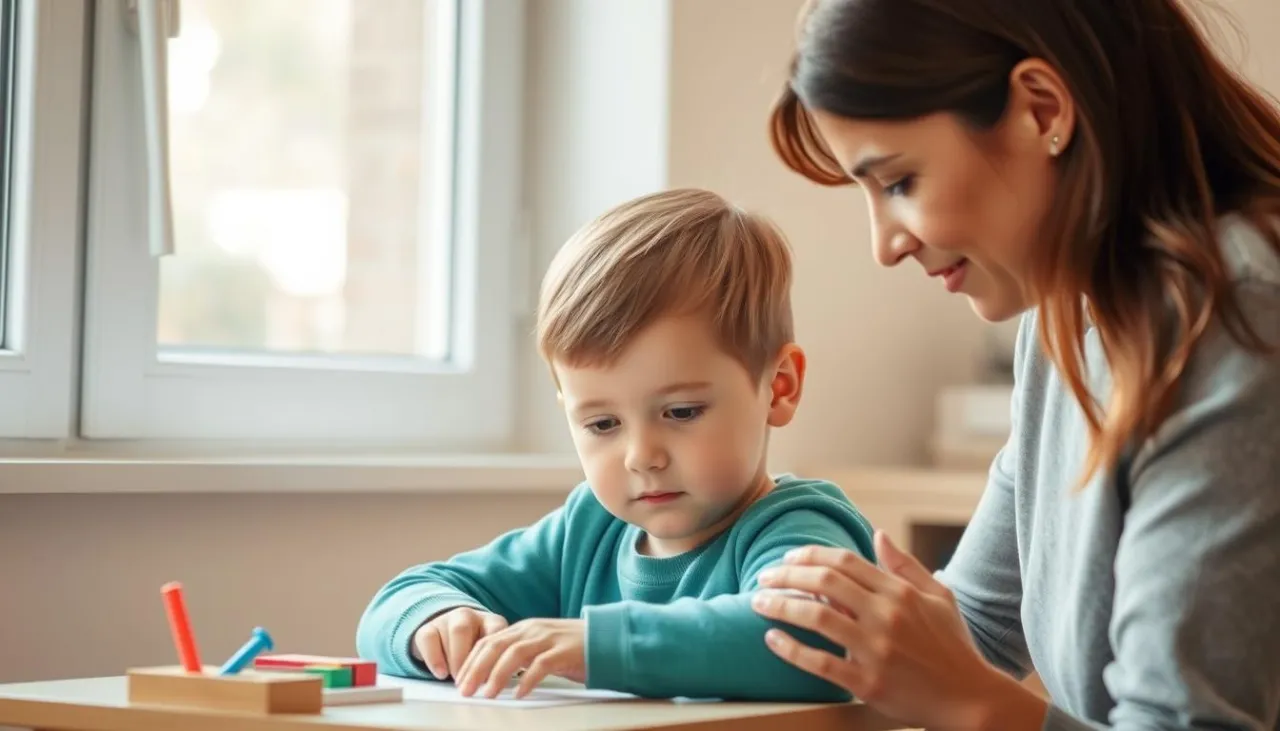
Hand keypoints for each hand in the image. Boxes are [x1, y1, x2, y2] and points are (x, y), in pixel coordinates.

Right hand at [412, 607, 508, 680]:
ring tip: (458, 680)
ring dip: (456, 660)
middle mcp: (469, 616)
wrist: (449, 641)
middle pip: (467, 630)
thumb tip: (494, 683)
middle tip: (470, 682)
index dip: (492, 654)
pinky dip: (435, 659)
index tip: (491, 678)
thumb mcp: (490, 655)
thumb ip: (494, 663)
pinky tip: (442, 674)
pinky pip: (429, 639)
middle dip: (467, 659)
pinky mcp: (428, 628)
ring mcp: (447, 619)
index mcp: (491, 620)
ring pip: (453, 633)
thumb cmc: (476, 652)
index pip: (495, 630)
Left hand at [455, 618, 585, 698]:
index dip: (471, 660)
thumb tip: (491, 674)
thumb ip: (518, 653)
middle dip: (477, 669)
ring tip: (488, 694)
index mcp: (523, 628)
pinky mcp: (564, 652)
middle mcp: (533, 630)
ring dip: (498, 675)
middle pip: (496, 646)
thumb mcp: (539, 645)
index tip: (460, 680)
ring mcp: (548, 639)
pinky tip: (520, 694)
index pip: (489, 641)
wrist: (605, 639)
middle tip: (465, 690)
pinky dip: (528, 680)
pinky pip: (541, 665)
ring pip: (515, 654)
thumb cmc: (570, 647)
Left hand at [751, 531, 1045, 730]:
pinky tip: (771, 639)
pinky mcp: (867, 683)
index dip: (811, 555)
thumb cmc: (953, 646)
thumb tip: (877, 534)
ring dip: (780, 606)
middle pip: (825, 583)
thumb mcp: (938, 597)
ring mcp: (876, 650)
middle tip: (764, 576)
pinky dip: (790, 649)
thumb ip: (905, 566)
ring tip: (758, 602)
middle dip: (787, 575)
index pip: (845, 562)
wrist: (970, 699)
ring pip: (816, 618)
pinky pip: (819, 663)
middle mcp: (886, 617)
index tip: (788, 558)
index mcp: (901, 593)